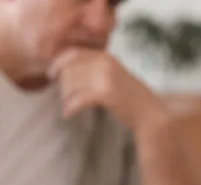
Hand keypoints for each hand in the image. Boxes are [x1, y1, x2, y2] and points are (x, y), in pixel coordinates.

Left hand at [47, 48, 167, 131]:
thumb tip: (65, 71)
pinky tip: (68, 114)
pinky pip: (77, 99)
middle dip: (63, 87)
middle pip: (69, 71)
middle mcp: (105, 63)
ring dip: (65, 99)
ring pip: (70, 86)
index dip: (58, 63)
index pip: (73, 53)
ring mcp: (106, 78)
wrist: (149, 112)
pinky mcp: (106, 94)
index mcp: (106, 57)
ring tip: (68, 108)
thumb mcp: (112, 76)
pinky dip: (69, 108)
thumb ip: (93, 69)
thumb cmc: (128, 98)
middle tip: (66, 99)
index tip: (50, 74)